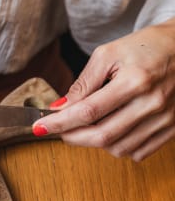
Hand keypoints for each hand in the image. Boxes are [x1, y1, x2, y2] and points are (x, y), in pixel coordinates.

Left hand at [33, 17, 174, 160]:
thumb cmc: (144, 47)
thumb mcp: (108, 55)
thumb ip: (82, 83)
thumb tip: (58, 108)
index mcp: (135, 81)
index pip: (88, 111)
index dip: (60, 122)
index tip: (40, 127)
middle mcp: (152, 104)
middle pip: (102, 136)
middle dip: (72, 137)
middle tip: (58, 130)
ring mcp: (165, 119)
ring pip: (118, 148)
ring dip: (93, 142)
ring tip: (86, 126)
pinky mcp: (172, 129)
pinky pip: (137, 152)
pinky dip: (117, 147)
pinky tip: (111, 130)